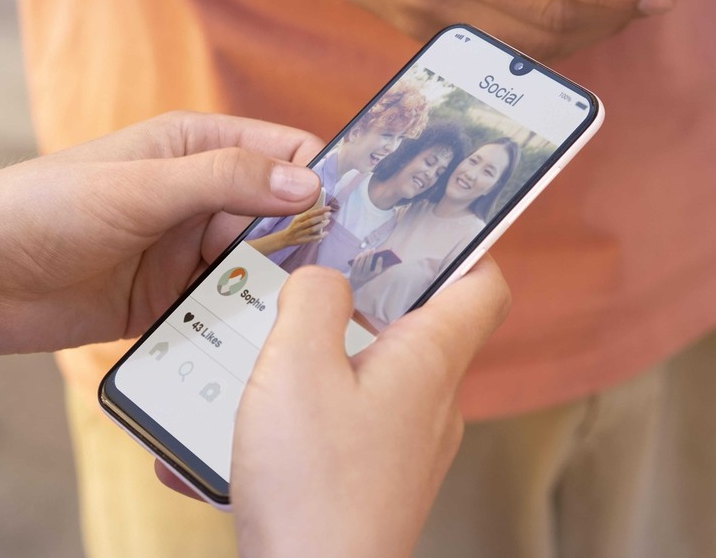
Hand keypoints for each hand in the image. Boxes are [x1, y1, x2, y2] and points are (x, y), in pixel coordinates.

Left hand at [0, 112, 321, 353]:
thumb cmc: (40, 210)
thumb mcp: (140, 189)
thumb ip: (225, 181)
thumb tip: (309, 183)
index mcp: (199, 148)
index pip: (287, 154)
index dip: (326, 178)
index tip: (361, 215)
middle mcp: (202, 197)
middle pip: (284, 216)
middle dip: (312, 243)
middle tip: (345, 278)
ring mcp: (187, 251)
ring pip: (260, 268)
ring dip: (278, 288)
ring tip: (303, 313)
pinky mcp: (170, 301)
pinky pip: (225, 309)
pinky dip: (243, 322)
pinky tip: (260, 338)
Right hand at [229, 261, 509, 557]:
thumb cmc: (314, 488)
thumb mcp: (297, 369)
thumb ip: (313, 302)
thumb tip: (325, 277)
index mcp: (431, 359)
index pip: (486, 285)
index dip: (462, 247)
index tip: (418, 227)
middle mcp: (434, 401)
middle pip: (418, 326)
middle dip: (362, 299)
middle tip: (309, 282)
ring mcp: (409, 447)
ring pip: (371, 379)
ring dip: (317, 365)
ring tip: (254, 360)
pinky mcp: (377, 484)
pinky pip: (342, 432)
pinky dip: (296, 423)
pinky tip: (229, 438)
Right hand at [247, 204, 330, 256]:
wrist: (284, 238)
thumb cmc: (294, 227)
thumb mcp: (298, 220)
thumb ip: (307, 216)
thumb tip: (320, 211)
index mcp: (298, 219)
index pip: (310, 213)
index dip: (319, 210)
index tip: (328, 208)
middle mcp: (298, 226)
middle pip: (311, 221)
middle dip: (321, 217)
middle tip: (329, 214)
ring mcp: (300, 234)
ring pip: (312, 229)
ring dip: (321, 225)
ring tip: (328, 221)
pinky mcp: (301, 241)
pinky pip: (312, 239)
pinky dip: (320, 236)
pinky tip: (326, 233)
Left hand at [348, 249, 381, 288]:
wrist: (355, 285)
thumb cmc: (367, 277)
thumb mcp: (373, 274)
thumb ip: (379, 267)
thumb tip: (383, 257)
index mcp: (371, 278)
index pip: (376, 272)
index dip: (379, 264)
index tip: (380, 257)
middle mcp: (364, 278)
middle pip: (367, 266)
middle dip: (370, 256)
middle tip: (373, 249)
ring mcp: (357, 276)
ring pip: (360, 264)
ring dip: (364, 256)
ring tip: (367, 250)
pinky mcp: (352, 273)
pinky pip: (355, 265)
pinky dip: (358, 258)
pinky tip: (361, 253)